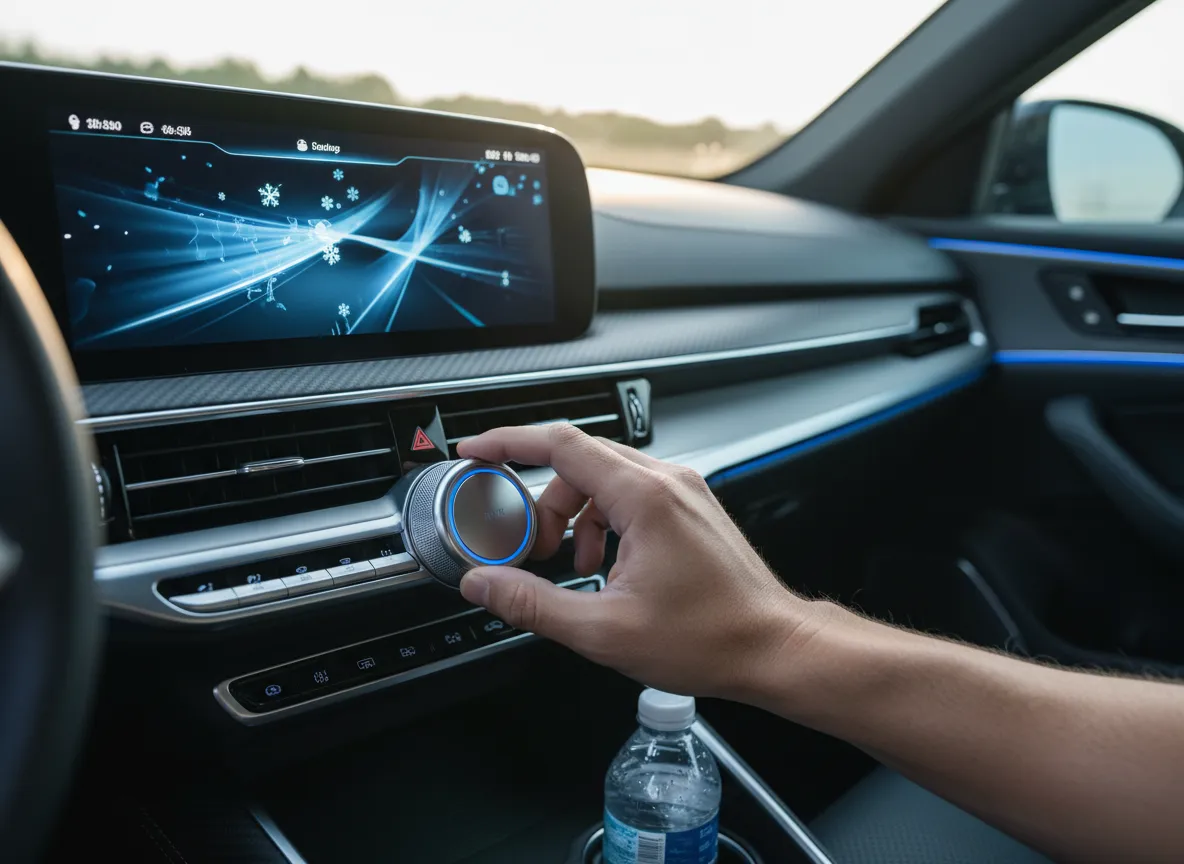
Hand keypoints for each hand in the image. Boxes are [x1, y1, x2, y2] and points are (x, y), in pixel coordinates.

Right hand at [456, 424, 820, 700]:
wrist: (772, 647)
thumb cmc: (709, 638)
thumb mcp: (604, 631)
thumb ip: (533, 603)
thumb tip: (484, 584)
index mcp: (645, 497)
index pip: (559, 444)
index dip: (508, 443)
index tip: (476, 452)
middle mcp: (667, 481)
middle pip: (578, 462)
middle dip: (542, 502)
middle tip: (529, 547)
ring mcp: (683, 492)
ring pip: (604, 478)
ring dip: (574, 514)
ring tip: (571, 564)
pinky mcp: (691, 508)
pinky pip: (630, 495)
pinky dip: (603, 521)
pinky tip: (604, 564)